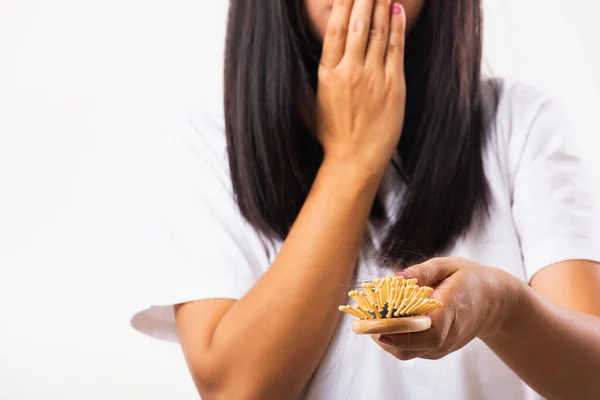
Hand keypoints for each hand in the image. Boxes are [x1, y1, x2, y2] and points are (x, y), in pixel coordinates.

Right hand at [317, 0, 406, 176]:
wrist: (355, 160)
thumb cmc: (333, 137)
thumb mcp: (312, 107)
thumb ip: (307, 82)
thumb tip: (295, 69)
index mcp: (328, 75)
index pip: (334, 30)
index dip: (341, 4)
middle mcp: (350, 72)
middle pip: (358, 24)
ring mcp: (374, 78)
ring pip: (378, 32)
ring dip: (381, 5)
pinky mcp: (393, 86)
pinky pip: (395, 49)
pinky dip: (397, 27)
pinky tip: (397, 10)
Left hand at [373, 257, 520, 359]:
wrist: (496, 302)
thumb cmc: (470, 279)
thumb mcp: (448, 265)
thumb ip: (422, 271)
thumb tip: (394, 277)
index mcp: (451, 309)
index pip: (423, 329)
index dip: (396, 328)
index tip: (373, 321)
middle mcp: (448, 334)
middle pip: (410, 347)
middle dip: (383, 335)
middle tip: (363, 320)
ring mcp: (444, 346)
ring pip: (407, 352)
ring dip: (386, 338)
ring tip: (372, 319)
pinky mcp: (439, 350)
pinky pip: (412, 350)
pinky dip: (396, 339)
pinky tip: (388, 322)